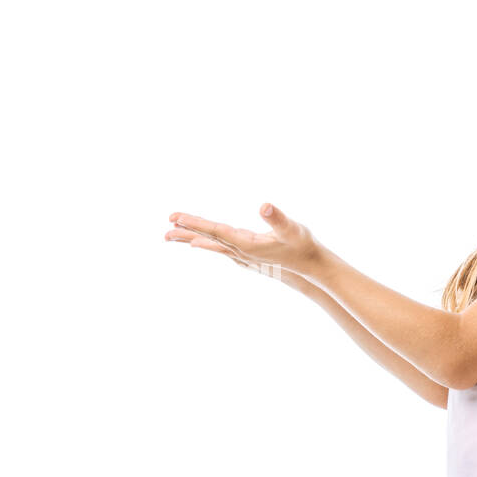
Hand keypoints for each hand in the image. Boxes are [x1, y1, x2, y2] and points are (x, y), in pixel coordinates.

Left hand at [164, 203, 320, 276]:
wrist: (312, 270)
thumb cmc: (304, 247)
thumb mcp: (292, 229)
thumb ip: (278, 218)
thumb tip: (263, 205)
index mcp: (246, 244)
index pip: (215, 231)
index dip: (194, 223)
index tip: (175, 218)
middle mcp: (240, 252)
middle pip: (208, 239)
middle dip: (185, 232)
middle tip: (164, 230)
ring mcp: (242, 256)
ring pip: (211, 245)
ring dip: (191, 238)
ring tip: (171, 236)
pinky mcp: (246, 257)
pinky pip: (220, 248)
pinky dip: (206, 244)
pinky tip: (198, 243)